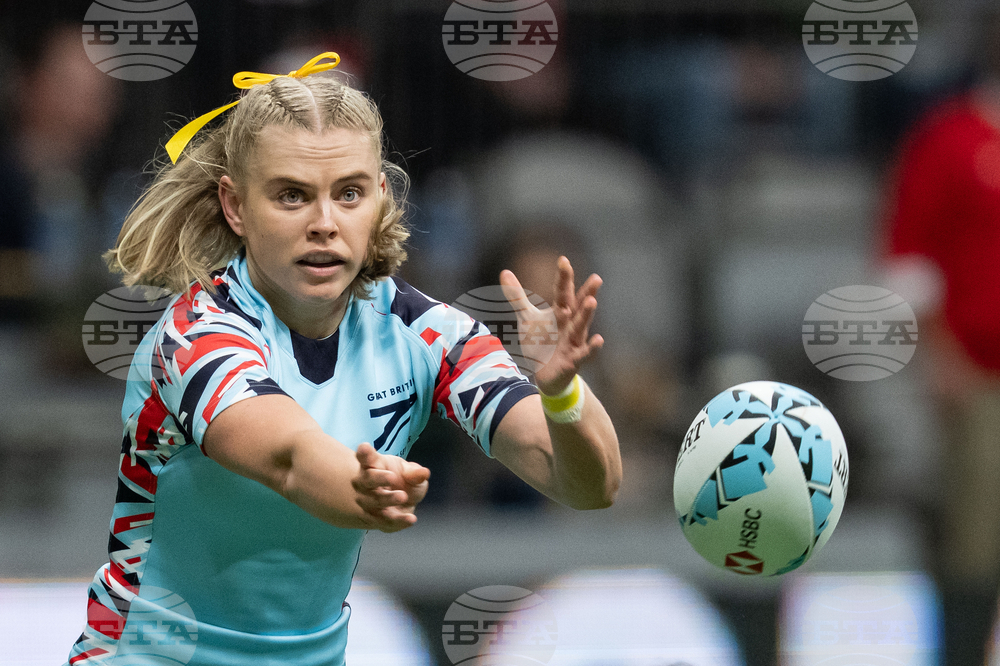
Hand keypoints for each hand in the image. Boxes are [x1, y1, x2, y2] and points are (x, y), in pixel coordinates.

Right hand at [352, 443, 429, 532]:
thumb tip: (424, 473)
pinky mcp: (375, 519)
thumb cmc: (401, 480)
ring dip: (387, 499)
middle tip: (392, 477)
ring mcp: (367, 502)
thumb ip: (414, 473)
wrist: (401, 502)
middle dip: (378, 478)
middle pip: (367, 480)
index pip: (365, 458)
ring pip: (373, 502)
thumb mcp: (410, 473)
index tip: (364, 447)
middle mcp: (365, 484)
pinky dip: (398, 521)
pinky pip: (384, 521)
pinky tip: (411, 519)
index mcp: (372, 466)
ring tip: (403, 496)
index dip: (364, 453)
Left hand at [501, 256, 603, 395]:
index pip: (562, 292)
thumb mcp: (527, 318)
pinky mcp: (574, 359)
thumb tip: (504, 272)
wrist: (544, 373)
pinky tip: (599, 339)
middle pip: (578, 305)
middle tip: (596, 278)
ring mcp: (574, 341)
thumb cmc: (540, 342)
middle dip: (586, 292)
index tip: (563, 260)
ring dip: (587, 314)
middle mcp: (571, 323)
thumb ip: (517, 296)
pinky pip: (585, 353)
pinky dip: (592, 348)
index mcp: (560, 312)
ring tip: (592, 301)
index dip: (563, 277)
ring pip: (582, 326)